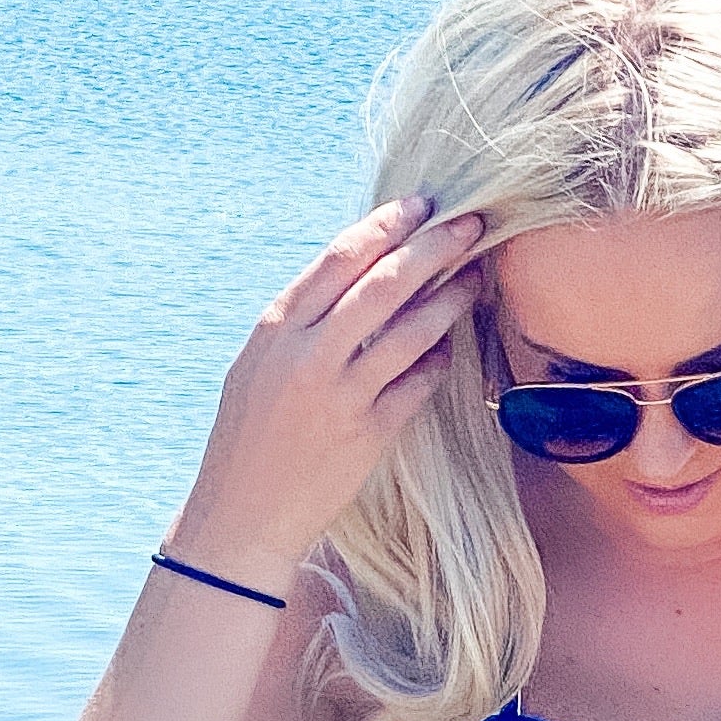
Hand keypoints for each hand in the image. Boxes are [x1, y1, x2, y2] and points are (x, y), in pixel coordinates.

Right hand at [169, 197, 484, 584]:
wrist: (244, 514)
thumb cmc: (250, 436)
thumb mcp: (258, 364)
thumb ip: (302, 321)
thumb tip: (356, 275)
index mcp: (277, 327)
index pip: (340, 257)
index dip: (387, 225)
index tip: (422, 206)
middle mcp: (308, 355)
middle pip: (383, 283)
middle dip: (433, 247)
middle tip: (473, 224)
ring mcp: (340, 396)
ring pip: (409, 331)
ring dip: (450, 300)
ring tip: (477, 279)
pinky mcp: (367, 436)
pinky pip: (416, 385)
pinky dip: (437, 360)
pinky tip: (450, 345)